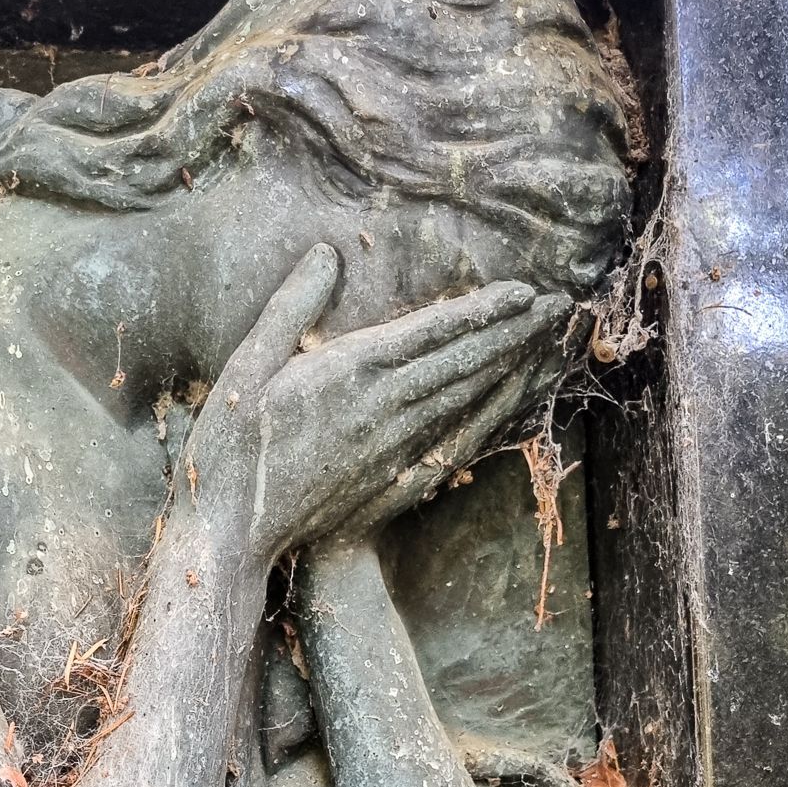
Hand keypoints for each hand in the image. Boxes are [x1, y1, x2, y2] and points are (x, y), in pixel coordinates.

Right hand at [185, 251, 569, 564]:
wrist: (235, 532)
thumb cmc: (230, 450)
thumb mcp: (245, 368)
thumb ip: (289, 308)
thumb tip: (325, 254)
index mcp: (346, 372)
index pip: (430, 332)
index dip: (481, 309)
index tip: (523, 289)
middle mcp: (380, 408)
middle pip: (460, 362)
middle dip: (512, 332)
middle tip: (557, 306)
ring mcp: (392, 446)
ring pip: (464, 397)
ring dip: (508, 366)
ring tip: (545, 341)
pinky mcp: (392, 477)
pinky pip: (454, 438)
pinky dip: (489, 414)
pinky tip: (510, 399)